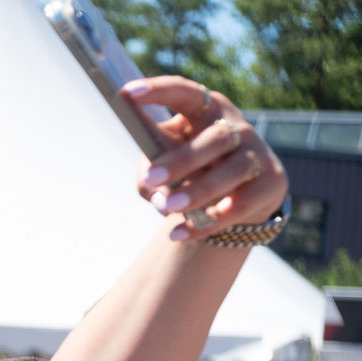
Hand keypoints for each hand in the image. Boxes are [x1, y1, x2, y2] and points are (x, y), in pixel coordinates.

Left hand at [128, 78, 288, 239]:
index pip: (185, 93)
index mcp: (205, 110)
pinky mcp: (270, 183)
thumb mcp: (166, 165)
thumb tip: (154, 189)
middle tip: (152, 178)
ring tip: (166, 209)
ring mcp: (257, 154)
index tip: (126, 92)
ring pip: (233, 170)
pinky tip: (178, 233)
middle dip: (182, 159)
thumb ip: (151, 173)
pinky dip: (208, 222)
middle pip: (215, 138)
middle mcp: (235, 127)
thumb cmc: (191, 171)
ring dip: (198, 190)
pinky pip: (240, 205)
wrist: (238, 197)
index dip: (158, 91)